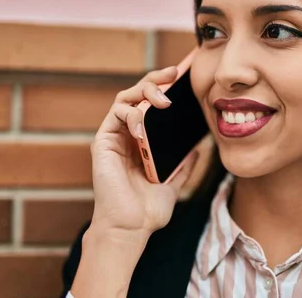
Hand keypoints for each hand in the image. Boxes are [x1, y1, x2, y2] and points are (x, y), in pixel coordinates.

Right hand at [88, 66, 198, 237]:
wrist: (131, 228)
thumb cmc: (148, 209)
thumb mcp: (174, 182)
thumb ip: (183, 164)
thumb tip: (198, 148)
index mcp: (143, 141)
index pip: (153, 106)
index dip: (166, 88)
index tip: (185, 77)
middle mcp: (127, 134)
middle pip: (138, 94)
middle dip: (156, 79)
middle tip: (174, 73)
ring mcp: (115, 136)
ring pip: (125, 98)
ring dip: (145, 92)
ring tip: (163, 101)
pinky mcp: (103, 142)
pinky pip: (116, 114)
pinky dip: (131, 114)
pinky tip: (144, 126)